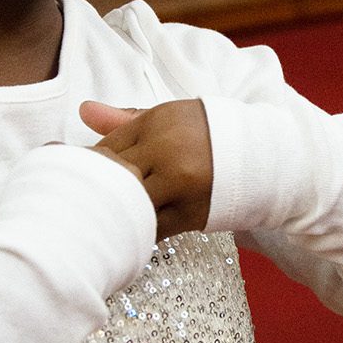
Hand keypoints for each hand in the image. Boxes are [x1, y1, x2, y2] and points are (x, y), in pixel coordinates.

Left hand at [81, 99, 213, 240]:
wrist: (259, 156)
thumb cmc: (206, 133)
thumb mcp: (167, 118)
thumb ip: (122, 118)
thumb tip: (83, 111)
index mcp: (156, 123)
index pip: (104, 149)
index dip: (89, 166)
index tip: (84, 175)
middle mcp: (167, 152)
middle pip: (112, 178)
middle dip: (96, 191)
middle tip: (86, 201)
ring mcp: (179, 185)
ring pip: (129, 206)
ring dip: (118, 212)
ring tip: (108, 215)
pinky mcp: (190, 214)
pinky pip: (150, 229)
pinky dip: (139, 231)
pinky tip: (134, 226)